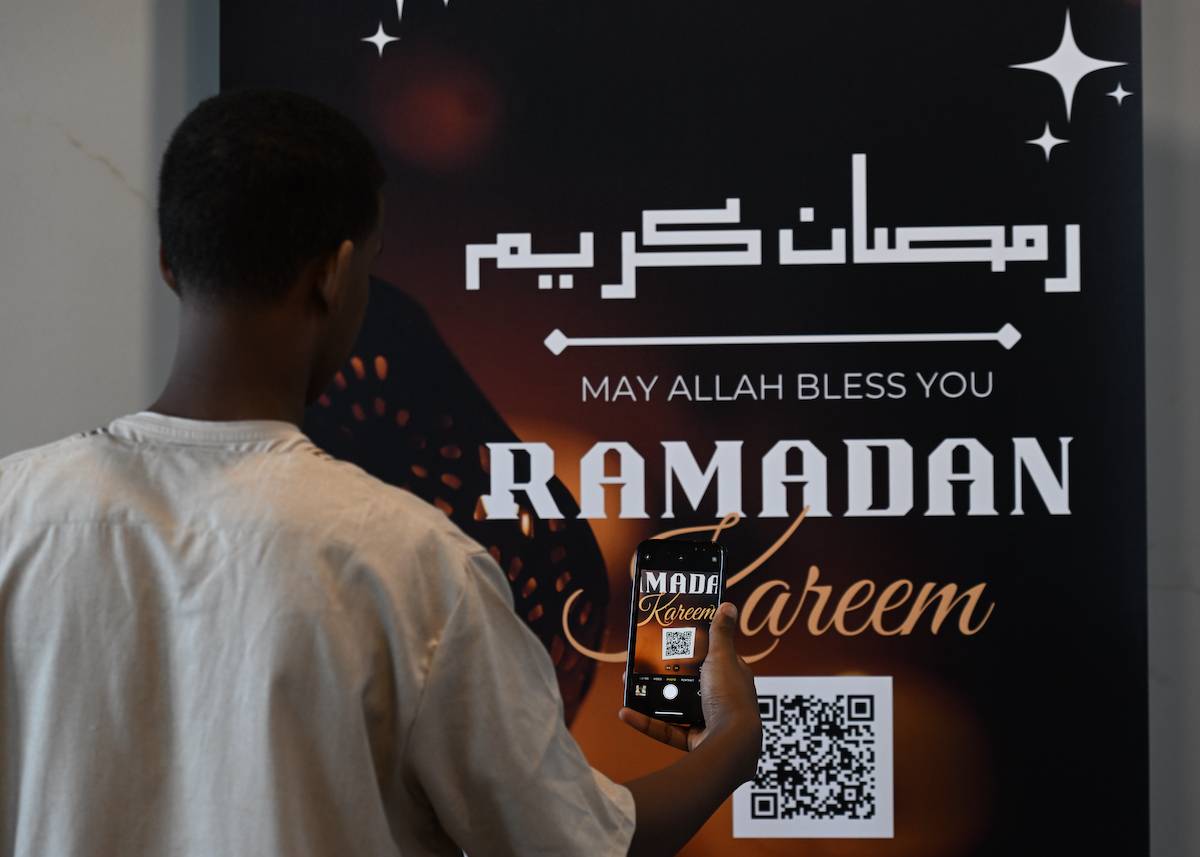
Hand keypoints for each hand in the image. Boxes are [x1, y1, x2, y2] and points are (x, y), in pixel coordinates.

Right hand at [618, 602, 761, 782]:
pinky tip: (626, 713)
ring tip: (628, 684)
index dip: (691, 651)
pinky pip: (666, 730)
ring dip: (648, 697)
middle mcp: (721, 699)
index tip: (668, 643)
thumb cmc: (730, 697)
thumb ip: (721, 633)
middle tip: (640, 664)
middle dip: (661, 675)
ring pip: (673, 706)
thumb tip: (728, 605)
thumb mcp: (722, 657)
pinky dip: (646, 723)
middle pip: (687, 683)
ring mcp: (708, 721)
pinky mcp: (694, 741)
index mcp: (731, 677)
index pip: (711, 659)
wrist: (733, 744)